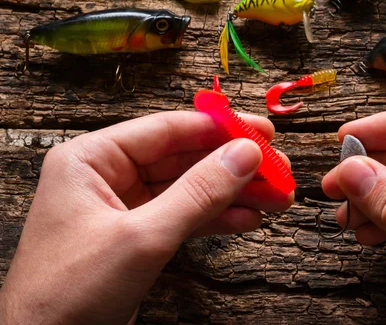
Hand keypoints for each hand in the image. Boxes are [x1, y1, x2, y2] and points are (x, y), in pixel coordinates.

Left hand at [0, 111, 293, 324]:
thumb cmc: (69, 294)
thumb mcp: (142, 237)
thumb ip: (198, 193)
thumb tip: (244, 154)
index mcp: (91, 159)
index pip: (166, 130)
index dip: (218, 129)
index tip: (261, 131)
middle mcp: (107, 176)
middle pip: (183, 159)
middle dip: (232, 166)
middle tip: (277, 167)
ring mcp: (124, 207)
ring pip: (189, 189)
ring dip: (233, 193)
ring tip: (276, 196)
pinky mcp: (138, 236)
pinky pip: (184, 216)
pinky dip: (217, 218)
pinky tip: (248, 218)